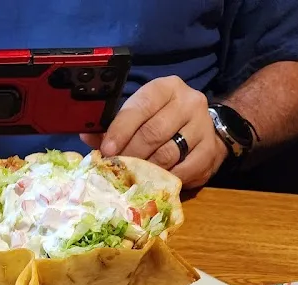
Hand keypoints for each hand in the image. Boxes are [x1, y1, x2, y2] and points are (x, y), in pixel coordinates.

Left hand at [82, 76, 226, 189]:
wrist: (201, 128)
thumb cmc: (161, 121)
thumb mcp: (140, 116)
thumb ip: (114, 126)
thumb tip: (86, 137)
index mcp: (165, 88)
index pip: (140, 107)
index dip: (120, 130)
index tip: (107, 151)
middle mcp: (188, 101)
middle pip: (153, 132)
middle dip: (130, 154)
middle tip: (117, 170)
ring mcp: (202, 125)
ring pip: (168, 153)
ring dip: (146, 169)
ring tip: (132, 178)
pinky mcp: (210, 150)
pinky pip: (184, 170)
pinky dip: (166, 179)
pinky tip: (155, 182)